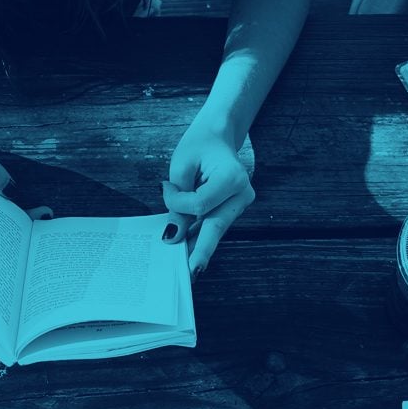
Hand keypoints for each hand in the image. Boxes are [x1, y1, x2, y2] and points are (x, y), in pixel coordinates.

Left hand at [163, 126, 254, 278]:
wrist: (217, 136)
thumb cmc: (199, 146)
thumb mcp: (182, 167)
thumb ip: (178, 201)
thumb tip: (175, 236)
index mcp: (233, 177)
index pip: (201, 204)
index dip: (178, 203)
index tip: (165, 187)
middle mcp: (242, 193)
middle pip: (216, 226)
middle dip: (200, 250)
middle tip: (189, 273)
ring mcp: (241, 204)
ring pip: (215, 229)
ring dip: (197, 246)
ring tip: (182, 269)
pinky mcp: (233, 209)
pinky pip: (214, 225)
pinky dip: (200, 236)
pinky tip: (188, 251)